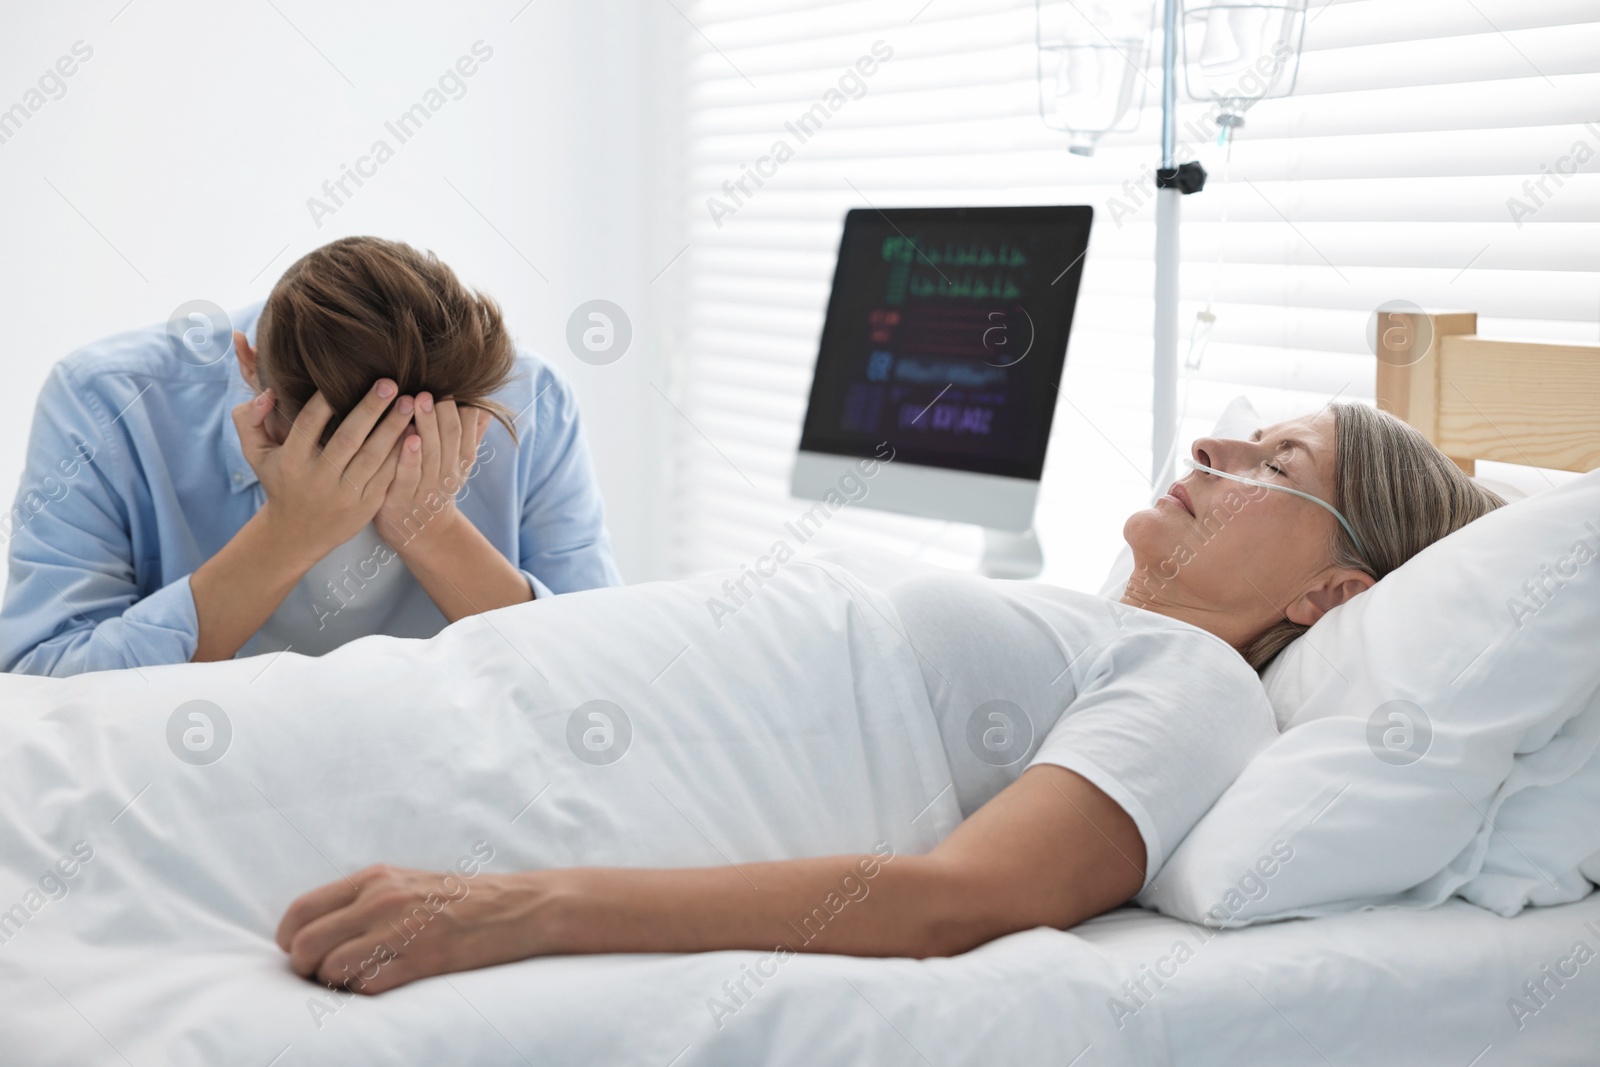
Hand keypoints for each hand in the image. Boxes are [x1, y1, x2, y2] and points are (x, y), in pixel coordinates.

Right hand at [232, 380, 413, 566]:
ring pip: (372, 457)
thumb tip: (268, 393)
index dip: (325, 401)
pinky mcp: (366, 506)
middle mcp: (319, 478)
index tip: (343, 375)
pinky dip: (401, 454)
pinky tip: (415, 432)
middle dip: (370, 409)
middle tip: (390, 383)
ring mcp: (344, 494)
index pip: (309, 424)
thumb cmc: (280, 482)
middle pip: (347, 438)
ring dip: (393, 428)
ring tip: (409, 403)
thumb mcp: (256, 454)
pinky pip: (387, 476)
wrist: (297, 534)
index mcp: (292, 461)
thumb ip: (250, 420)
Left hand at [276, 864, 544, 993]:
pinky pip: (368, 987)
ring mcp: (402, 930)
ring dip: (336, 983)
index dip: (290, 940)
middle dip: (305, 968)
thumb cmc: (460, 898)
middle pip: (306, 944)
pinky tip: (385, 982)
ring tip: (356, 979)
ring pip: (331, 969)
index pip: (301, 910)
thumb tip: (316, 929)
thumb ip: (362, 898)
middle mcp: (382, 900)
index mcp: (375, 878)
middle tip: (323, 974)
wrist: (518, 907)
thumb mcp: (406, 881)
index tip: (302, 952)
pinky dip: (366, 992)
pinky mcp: (423, 960)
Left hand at [374, 393, 489, 552]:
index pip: (467, 430)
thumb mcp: (457, 464)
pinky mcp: (402, 499)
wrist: (421, 534)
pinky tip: (408, 438)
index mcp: (460, 461)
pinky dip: (410, 457)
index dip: (461, 410)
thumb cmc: (434, 488)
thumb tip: (485, 408)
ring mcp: (426, 487)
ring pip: (431, 453)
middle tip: (429, 390)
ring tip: (418, 400)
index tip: (451, 388)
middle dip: (441, 412)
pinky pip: (409, 476)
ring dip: (426, 425)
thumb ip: (470, 436)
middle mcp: (447, 473)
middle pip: (450, 438)